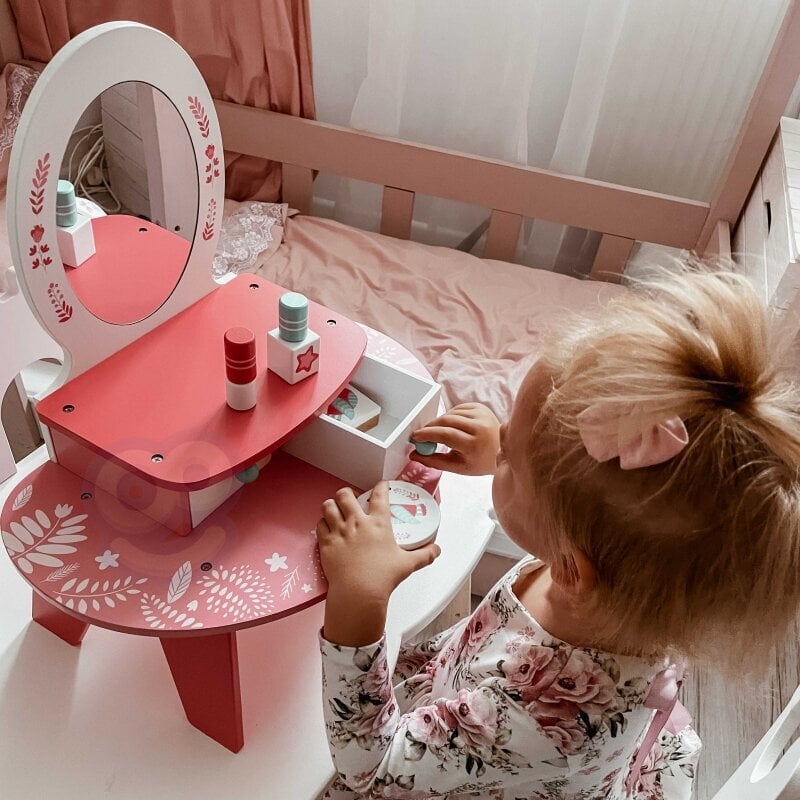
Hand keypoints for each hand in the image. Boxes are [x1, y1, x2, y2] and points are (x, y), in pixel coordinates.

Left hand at [317, 482, 440, 645]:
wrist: (359, 592)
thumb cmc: (383, 577)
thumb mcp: (407, 564)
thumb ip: (424, 555)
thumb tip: (436, 550)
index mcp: (378, 523)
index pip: (379, 496)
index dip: (380, 487)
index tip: (381, 485)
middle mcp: (356, 522)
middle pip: (345, 494)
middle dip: (346, 494)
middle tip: (350, 499)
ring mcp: (339, 531)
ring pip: (328, 506)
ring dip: (331, 506)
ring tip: (335, 510)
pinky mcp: (326, 543)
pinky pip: (319, 525)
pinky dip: (323, 523)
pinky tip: (327, 527)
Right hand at [410, 403, 500, 474]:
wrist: (502, 450)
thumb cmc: (480, 461)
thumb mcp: (457, 467)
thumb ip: (434, 461)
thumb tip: (414, 455)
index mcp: (475, 445)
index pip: (446, 435)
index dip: (428, 434)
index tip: (415, 436)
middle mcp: (480, 427)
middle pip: (446, 421)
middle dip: (430, 426)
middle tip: (421, 434)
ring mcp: (482, 415)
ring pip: (450, 413)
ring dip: (439, 422)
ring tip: (438, 432)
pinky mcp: (481, 407)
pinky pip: (457, 408)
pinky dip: (450, 416)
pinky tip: (451, 425)